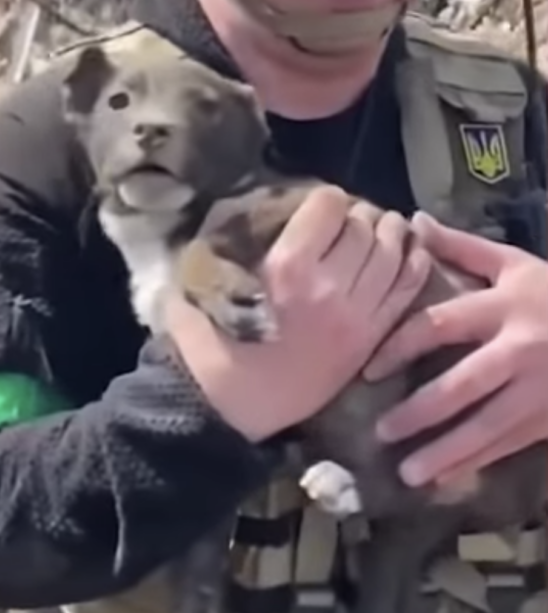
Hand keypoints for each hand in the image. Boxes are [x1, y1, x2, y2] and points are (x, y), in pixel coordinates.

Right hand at [166, 188, 430, 441]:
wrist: (230, 412)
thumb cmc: (208, 346)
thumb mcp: (200, 284)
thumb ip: (224, 241)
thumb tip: (252, 206)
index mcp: (287, 268)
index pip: (328, 206)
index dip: (324, 200)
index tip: (317, 207)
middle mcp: (330, 288)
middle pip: (364, 226)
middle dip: (357, 215)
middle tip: (347, 221)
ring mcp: (357, 316)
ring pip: (393, 252)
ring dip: (389, 232)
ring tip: (378, 229)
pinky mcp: (371, 340)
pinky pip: (407, 290)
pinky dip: (413, 263)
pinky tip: (407, 251)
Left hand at [365, 212, 547, 487]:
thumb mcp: (514, 264)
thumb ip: (462, 247)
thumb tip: (414, 222)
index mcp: (503, 307)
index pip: (439, 325)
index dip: (400, 347)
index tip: (368, 370)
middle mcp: (519, 349)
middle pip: (463, 385)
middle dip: (420, 412)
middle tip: (380, 432)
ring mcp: (539, 389)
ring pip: (487, 425)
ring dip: (446, 452)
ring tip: (407, 474)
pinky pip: (509, 445)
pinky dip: (476, 463)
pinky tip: (445, 479)